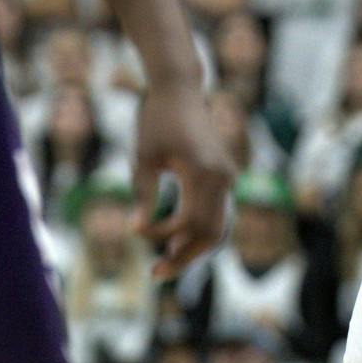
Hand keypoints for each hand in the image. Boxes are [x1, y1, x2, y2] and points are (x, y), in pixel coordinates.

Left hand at [132, 84, 234, 277]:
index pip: (187, 222)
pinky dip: (199, 229)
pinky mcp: (223, 174)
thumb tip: (135, 229)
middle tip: (156, 274)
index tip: (134, 229)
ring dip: (193, 246)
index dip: (160, 233)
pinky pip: (216, 211)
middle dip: (185, 256)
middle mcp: (223, 178)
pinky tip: (176, 239)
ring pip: (218, 226)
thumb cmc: (156, 119)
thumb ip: (142, 194)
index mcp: (205, 173)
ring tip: (165, 260)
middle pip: (212, 233)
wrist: (179, 89)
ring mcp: (227, 176)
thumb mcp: (143, 157)